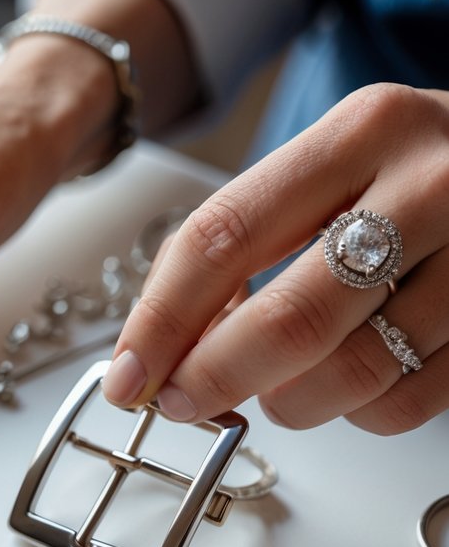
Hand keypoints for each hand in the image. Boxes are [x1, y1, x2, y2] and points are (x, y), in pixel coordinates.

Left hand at [103, 83, 448, 433]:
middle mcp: (427, 186)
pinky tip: (351, 386)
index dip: (162, 319)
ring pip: (352, 374)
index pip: (226, 235)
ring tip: (281, 390)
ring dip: (292, 403)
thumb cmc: (416, 177)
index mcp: (361, 133)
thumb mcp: (334, 168)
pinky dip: (358, 413)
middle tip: (184, 402)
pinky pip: (405, 403)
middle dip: (216, 376)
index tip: (128, 374)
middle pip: (290, 316)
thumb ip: (250, 238)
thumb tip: (164, 342)